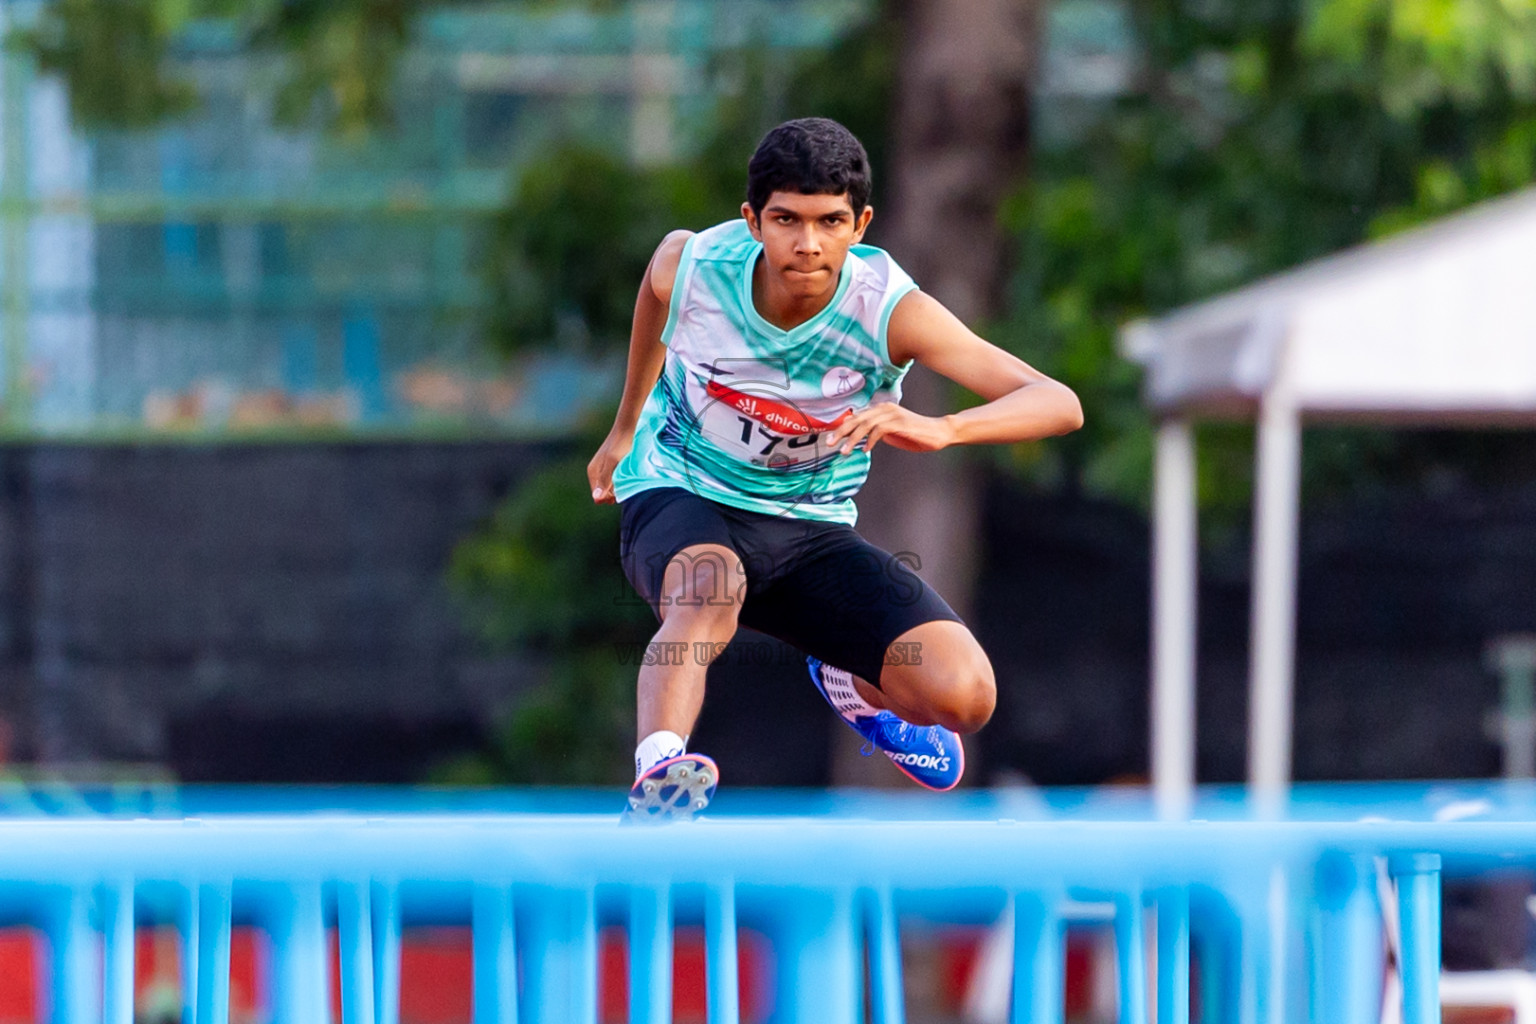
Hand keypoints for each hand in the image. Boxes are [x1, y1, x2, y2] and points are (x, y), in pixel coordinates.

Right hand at [587, 429, 633, 503]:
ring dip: (618, 487)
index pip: (598, 497)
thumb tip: (596, 499)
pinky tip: (627, 476)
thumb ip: (605, 481)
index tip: (620, 491)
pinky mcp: (611, 465)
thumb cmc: (621, 445)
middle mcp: (595, 472)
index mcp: (593, 472)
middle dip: (613, 493)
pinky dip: (621, 481)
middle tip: (625, 484)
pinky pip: (614, 480)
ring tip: (627, 479)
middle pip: (603, 493)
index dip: (609, 498)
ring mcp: (603, 468)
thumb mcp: (613, 464)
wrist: (627, 427)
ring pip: (609, 487)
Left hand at [823, 402, 956, 454]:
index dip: (841, 428)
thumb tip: (857, 435)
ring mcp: (892, 414)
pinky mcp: (900, 423)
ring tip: (844, 451)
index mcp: (880, 410)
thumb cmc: (915, 434)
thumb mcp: (890, 433)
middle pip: (856, 419)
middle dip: (841, 432)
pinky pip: (879, 430)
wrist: (938, 432)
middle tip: (829, 444)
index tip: (829, 439)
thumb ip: (874, 432)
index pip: (856, 417)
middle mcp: (884, 409)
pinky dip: (870, 440)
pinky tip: (866, 450)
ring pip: (865, 424)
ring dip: (852, 439)